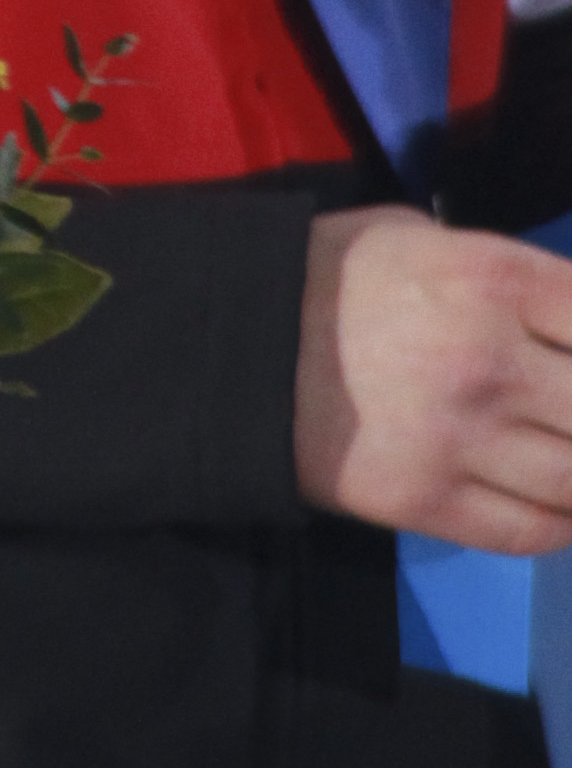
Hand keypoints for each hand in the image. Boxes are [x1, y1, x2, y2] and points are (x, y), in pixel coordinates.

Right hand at [294, 207, 571, 551]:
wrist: (229, 341)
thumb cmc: (329, 274)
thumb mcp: (417, 237)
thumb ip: (502, 275)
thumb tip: (562, 318)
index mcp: (493, 279)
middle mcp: (490, 360)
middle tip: (566, 410)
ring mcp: (459, 438)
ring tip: (561, 456)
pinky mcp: (424, 500)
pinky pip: (528, 530)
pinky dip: (558, 525)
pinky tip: (555, 506)